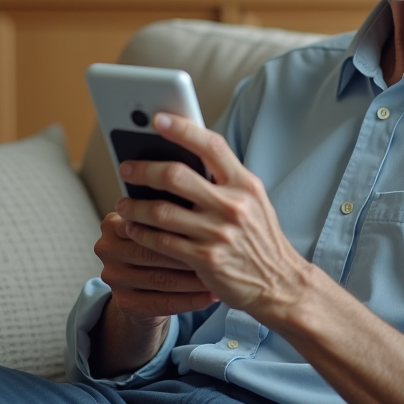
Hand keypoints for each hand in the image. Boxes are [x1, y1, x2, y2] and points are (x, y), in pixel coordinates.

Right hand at [94, 211, 216, 326]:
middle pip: (154, 251)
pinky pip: (163, 303)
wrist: (143, 287)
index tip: (210, 223)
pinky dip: (191, 300)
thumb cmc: (159, 245)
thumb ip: (170, 209)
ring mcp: (113, 278)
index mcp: (112, 222)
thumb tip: (202, 190)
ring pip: (161, 279)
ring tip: (219, 274)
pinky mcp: (124, 303)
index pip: (147, 222)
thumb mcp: (157, 223)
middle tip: (219, 252)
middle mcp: (106, 249)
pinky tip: (210, 295)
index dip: (181, 225)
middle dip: (190, 253)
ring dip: (194, 280)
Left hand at [115, 113, 310, 321]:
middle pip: (177, 175)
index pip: (212, 146)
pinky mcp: (205, 259)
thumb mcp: (253, 201)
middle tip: (126, 168)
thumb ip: (224, 180)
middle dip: (144, 170)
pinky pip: (162, 242)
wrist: (280, 284)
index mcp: (246, 184)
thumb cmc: (260, 239)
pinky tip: (134, 228)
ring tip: (123, 203)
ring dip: (135, 205)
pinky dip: (142, 233)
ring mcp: (218, 233)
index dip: (183, 130)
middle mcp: (233, 205)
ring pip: (162, 211)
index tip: (158, 120)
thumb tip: (182, 158)